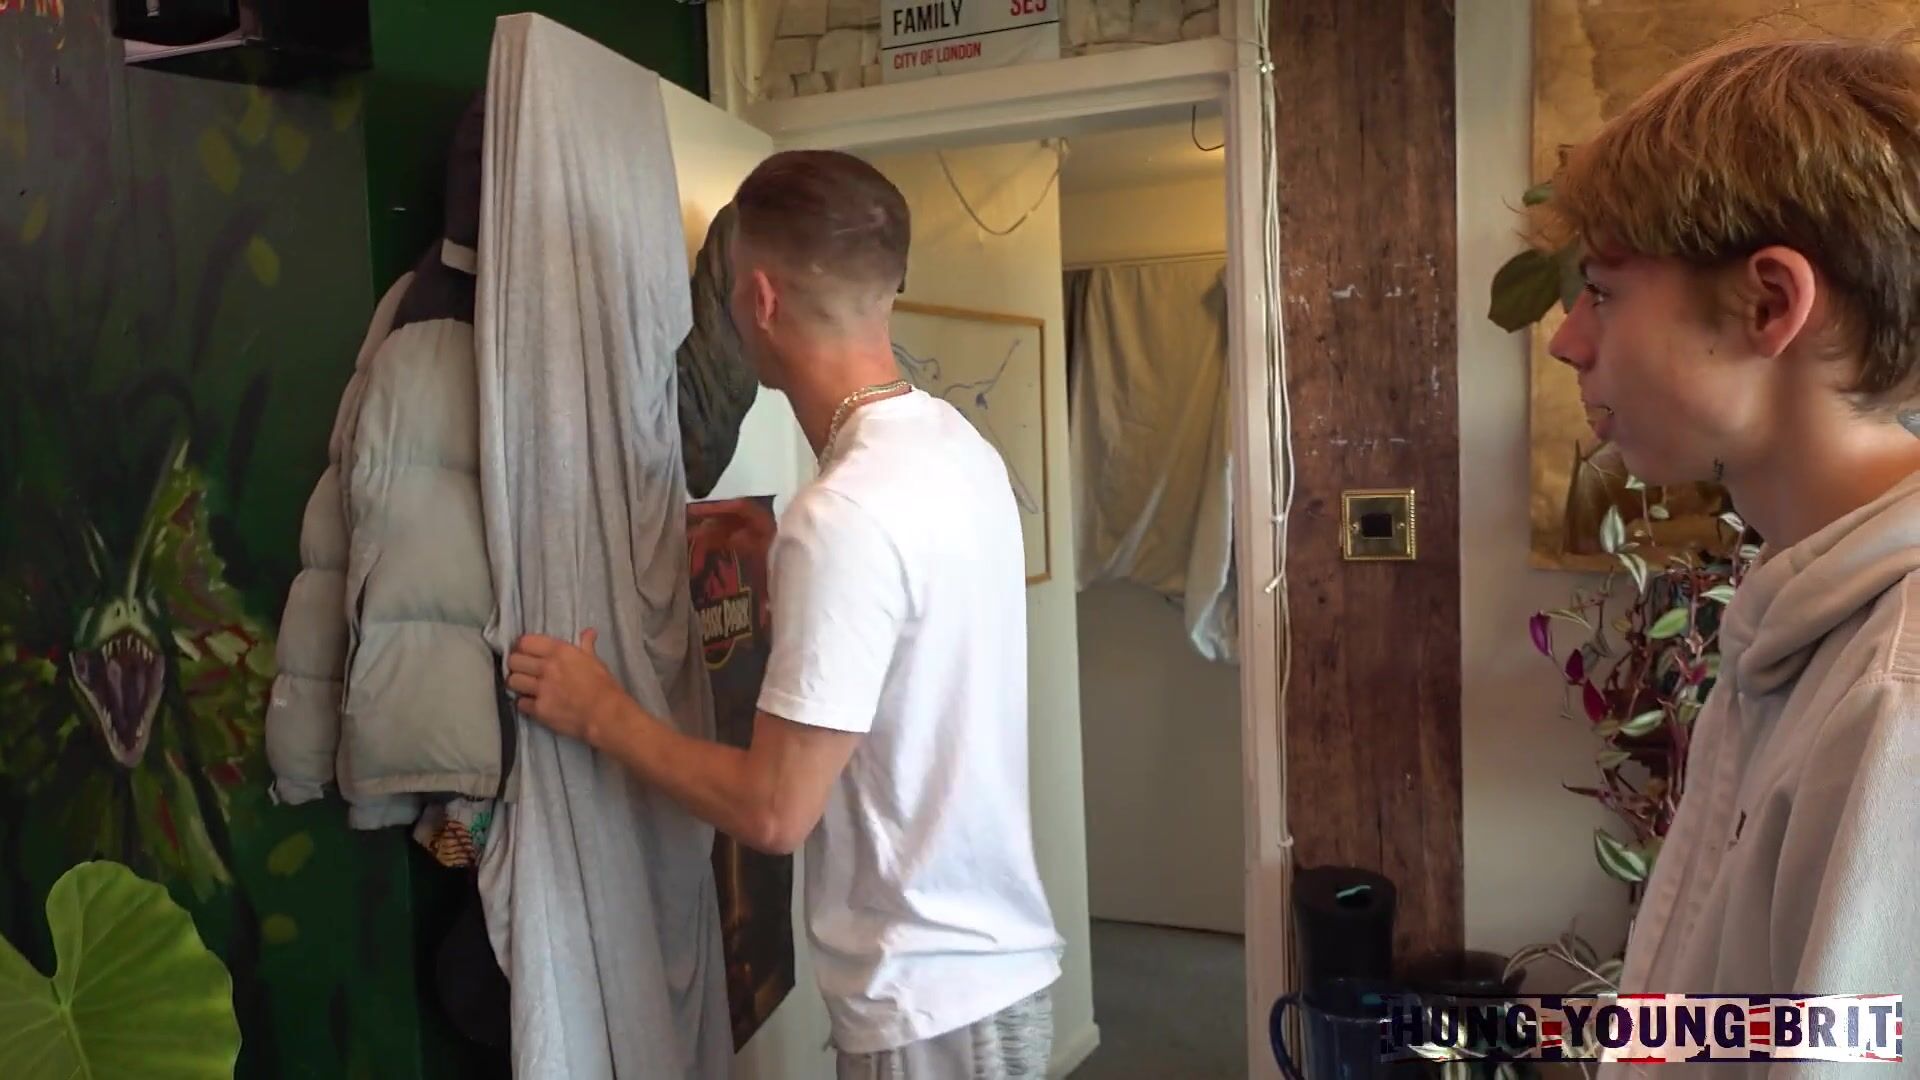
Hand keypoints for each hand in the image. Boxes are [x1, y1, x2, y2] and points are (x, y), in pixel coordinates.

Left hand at [507, 629, 620, 744]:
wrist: (605, 714)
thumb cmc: (603, 686)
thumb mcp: (595, 661)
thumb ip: (586, 646)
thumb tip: (589, 632)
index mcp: (560, 651)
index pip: (525, 642)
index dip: (522, 647)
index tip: (526, 653)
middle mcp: (546, 667)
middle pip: (513, 661)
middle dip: (516, 665)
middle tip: (523, 671)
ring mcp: (541, 689)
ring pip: (512, 681)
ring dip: (517, 684)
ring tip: (525, 687)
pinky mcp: (538, 709)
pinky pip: (520, 703)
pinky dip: (524, 704)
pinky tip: (532, 703)